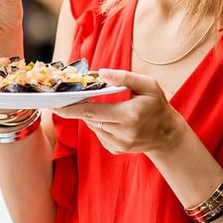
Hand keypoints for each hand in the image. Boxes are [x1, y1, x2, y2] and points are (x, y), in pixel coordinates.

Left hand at [54, 69, 187, 156]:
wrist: (167, 135)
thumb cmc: (157, 106)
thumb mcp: (148, 85)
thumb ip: (124, 77)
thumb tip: (101, 73)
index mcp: (129, 115)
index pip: (92, 112)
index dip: (72, 108)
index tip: (55, 104)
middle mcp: (122, 133)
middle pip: (89, 119)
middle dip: (75, 108)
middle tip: (63, 99)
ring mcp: (118, 144)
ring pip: (93, 126)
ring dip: (91, 114)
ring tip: (101, 104)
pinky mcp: (115, 149)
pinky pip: (99, 133)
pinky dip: (99, 123)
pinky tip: (111, 117)